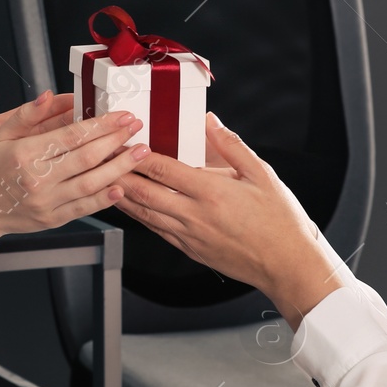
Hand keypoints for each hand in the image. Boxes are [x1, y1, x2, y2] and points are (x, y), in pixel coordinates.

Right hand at [0, 93, 151, 236]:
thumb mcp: (0, 137)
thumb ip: (27, 115)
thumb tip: (49, 95)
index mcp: (25, 154)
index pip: (71, 136)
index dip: (101, 125)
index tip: (122, 116)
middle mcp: (37, 179)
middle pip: (86, 158)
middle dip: (116, 140)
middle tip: (137, 128)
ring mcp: (46, 202)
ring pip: (91, 183)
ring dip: (119, 167)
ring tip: (140, 153)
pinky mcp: (52, 219)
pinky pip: (84, 207)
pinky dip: (105, 198)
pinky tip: (122, 185)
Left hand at [111, 112, 347, 323]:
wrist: (287, 264)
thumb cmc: (279, 221)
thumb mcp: (262, 174)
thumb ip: (231, 146)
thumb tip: (210, 122)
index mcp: (211, 192)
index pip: (163, 169)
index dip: (138, 154)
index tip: (123, 141)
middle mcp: (195, 215)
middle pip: (145, 192)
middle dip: (119, 175)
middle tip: (100, 159)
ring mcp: (190, 236)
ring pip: (145, 214)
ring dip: (122, 197)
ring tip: (104, 181)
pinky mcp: (190, 250)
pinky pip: (157, 231)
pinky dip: (139, 217)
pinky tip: (130, 207)